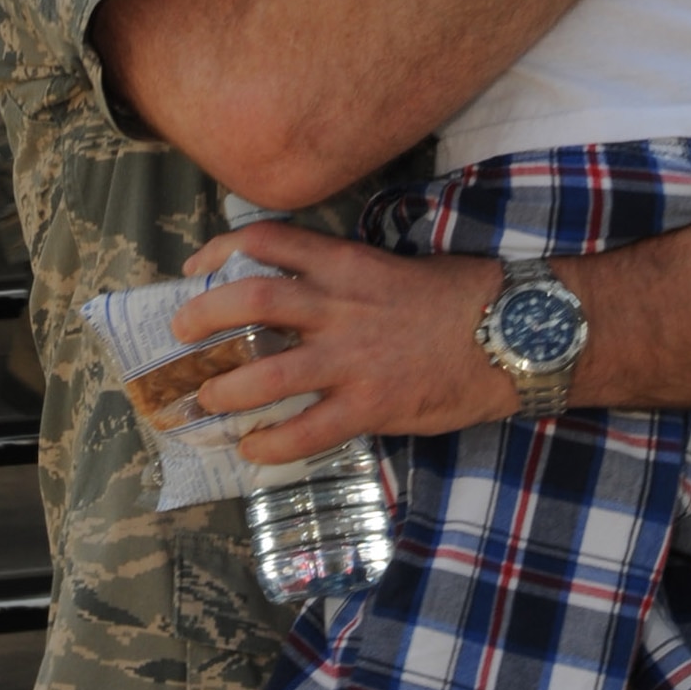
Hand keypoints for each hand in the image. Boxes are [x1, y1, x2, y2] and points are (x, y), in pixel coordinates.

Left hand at [172, 222, 512, 461]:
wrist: (511, 334)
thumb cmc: (458, 297)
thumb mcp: (392, 268)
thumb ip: (343, 278)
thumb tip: (296, 293)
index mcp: (347, 262)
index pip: (268, 239)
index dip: (220, 251)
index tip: (194, 269)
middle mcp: (340, 304)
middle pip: (250, 300)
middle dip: (203, 318)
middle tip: (180, 335)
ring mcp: (352, 358)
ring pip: (265, 370)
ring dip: (224, 388)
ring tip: (205, 399)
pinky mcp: (371, 406)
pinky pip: (305, 430)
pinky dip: (270, 444)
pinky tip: (252, 450)